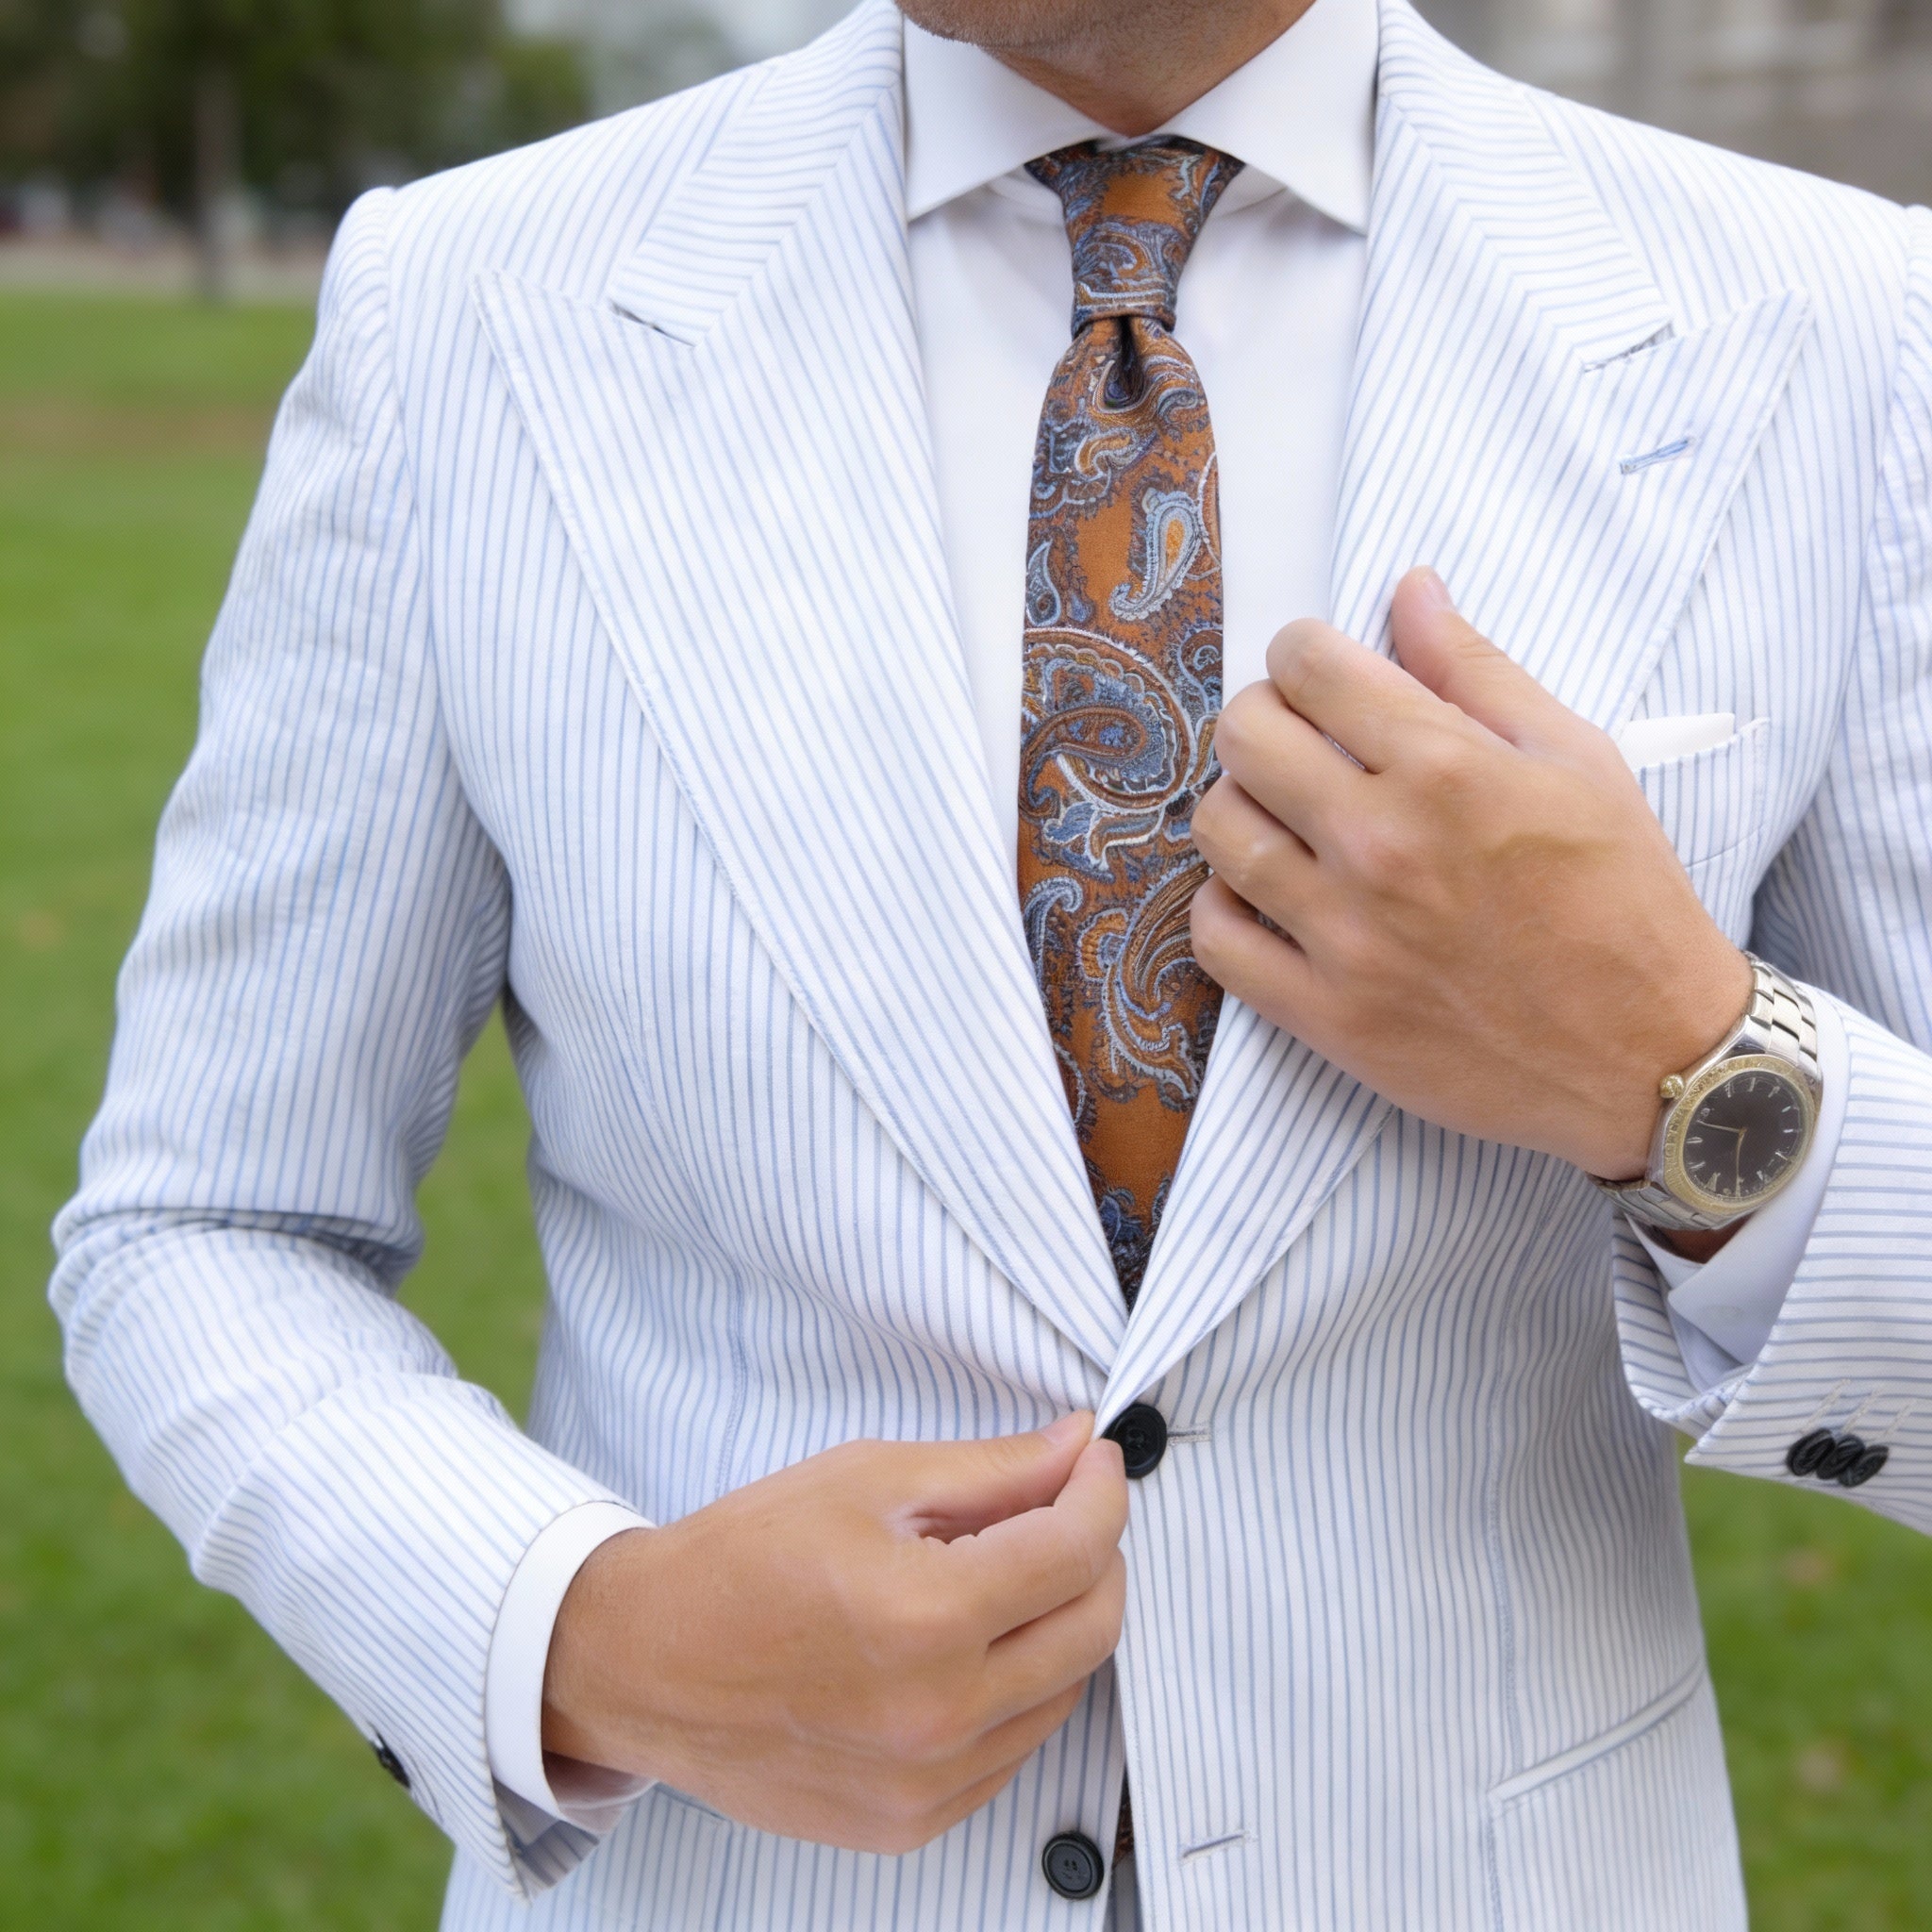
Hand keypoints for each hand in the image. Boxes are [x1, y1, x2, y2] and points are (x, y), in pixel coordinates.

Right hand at [541, 1414, 1128, 1853]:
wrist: (643, 1663)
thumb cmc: (741, 1559)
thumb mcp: (866, 1480)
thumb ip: (991, 1470)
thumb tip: (1076, 1448)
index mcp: (925, 1616)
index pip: (1077, 1549)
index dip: (1102, 1490)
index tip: (1094, 1460)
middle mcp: (938, 1713)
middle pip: (1093, 1627)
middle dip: (1098, 1553)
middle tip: (1065, 1507)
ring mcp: (928, 1783)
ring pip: (1063, 1692)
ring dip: (1059, 1621)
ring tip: (1002, 1574)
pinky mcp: (912, 1822)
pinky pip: (1013, 1749)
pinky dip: (1017, 1688)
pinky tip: (969, 1644)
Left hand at [1190, 567, 1752, 1180]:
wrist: (1652, 1055)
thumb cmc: (1623, 900)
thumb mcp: (1577, 759)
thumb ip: (1477, 670)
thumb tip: (1410, 589)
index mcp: (1445, 768)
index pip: (1307, 665)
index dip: (1302, 653)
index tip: (1318, 673)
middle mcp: (1381, 845)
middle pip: (1244, 737)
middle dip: (1263, 719)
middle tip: (1299, 742)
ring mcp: (1345, 936)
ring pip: (1218, 831)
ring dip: (1241, 808)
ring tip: (1285, 819)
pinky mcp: (1325, 1015)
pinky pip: (1215, 940)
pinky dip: (1224, 907)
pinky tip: (1266, 896)